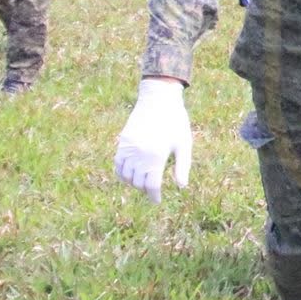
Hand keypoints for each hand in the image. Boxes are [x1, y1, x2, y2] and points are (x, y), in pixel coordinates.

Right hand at [114, 78, 192, 202]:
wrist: (158, 99)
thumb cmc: (175, 121)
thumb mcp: (184, 144)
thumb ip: (183, 166)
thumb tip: (181, 186)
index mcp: (156, 157)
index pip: (151, 186)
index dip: (154, 196)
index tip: (157, 201)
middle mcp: (139, 155)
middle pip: (138, 183)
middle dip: (145, 190)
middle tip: (152, 190)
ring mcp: (128, 148)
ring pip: (125, 176)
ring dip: (133, 182)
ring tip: (142, 182)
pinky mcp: (122, 141)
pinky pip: (117, 164)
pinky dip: (121, 172)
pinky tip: (130, 173)